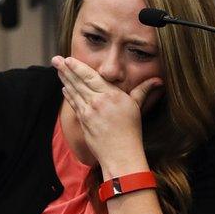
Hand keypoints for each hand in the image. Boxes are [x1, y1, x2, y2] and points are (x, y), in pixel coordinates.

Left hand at [52, 56, 161, 175]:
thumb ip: (143, 91)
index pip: (91, 77)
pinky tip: (64, 88)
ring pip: (74, 91)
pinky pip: (74, 103)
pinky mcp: (83, 121)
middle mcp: (98, 101)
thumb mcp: (137, 107)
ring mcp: (89, 111)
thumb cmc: (131, 131)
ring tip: (57, 70)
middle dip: (66, 69)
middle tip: (56, 60)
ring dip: (64, 79)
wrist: (120, 154)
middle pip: (79, 81)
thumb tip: (158, 80)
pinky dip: (68, 94)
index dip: (78, 67)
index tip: (69, 59)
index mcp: (112, 95)